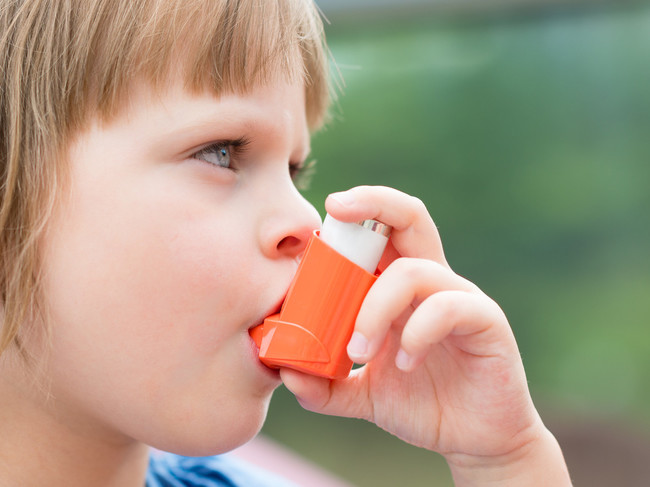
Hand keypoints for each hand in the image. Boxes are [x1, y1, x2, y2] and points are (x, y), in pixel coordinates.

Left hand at [280, 186, 570, 484]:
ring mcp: (460, 298)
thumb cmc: (421, 403)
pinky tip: (404, 365)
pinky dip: (417, 332)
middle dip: (373, 201)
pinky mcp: (486, 322)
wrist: (474, 440)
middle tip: (336, 207)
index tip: (321, 215)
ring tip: (358, 351)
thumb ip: (325, 385)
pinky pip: (449, 307)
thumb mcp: (362, 394)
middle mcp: (430, 282)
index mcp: (400, 288)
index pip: (380, 232)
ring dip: (375, 308)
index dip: (353, 214)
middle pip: (408, 217)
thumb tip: (283, 371)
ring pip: (415, 271)